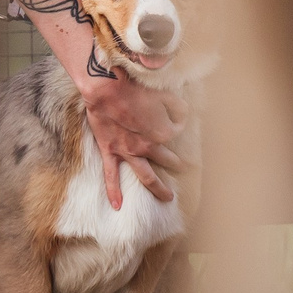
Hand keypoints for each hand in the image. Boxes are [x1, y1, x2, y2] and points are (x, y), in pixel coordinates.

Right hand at [79, 72, 187, 209]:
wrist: (106, 88)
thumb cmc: (135, 87)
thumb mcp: (164, 93)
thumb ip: (178, 106)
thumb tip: (185, 113)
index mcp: (163, 132)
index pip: (176, 131)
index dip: (178, 123)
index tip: (177, 117)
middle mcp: (148, 146)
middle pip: (167, 158)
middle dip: (178, 164)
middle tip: (186, 168)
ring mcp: (128, 152)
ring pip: (146, 176)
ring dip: (158, 188)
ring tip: (168, 197)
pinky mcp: (110, 151)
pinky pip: (111, 175)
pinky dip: (114, 192)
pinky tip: (117, 206)